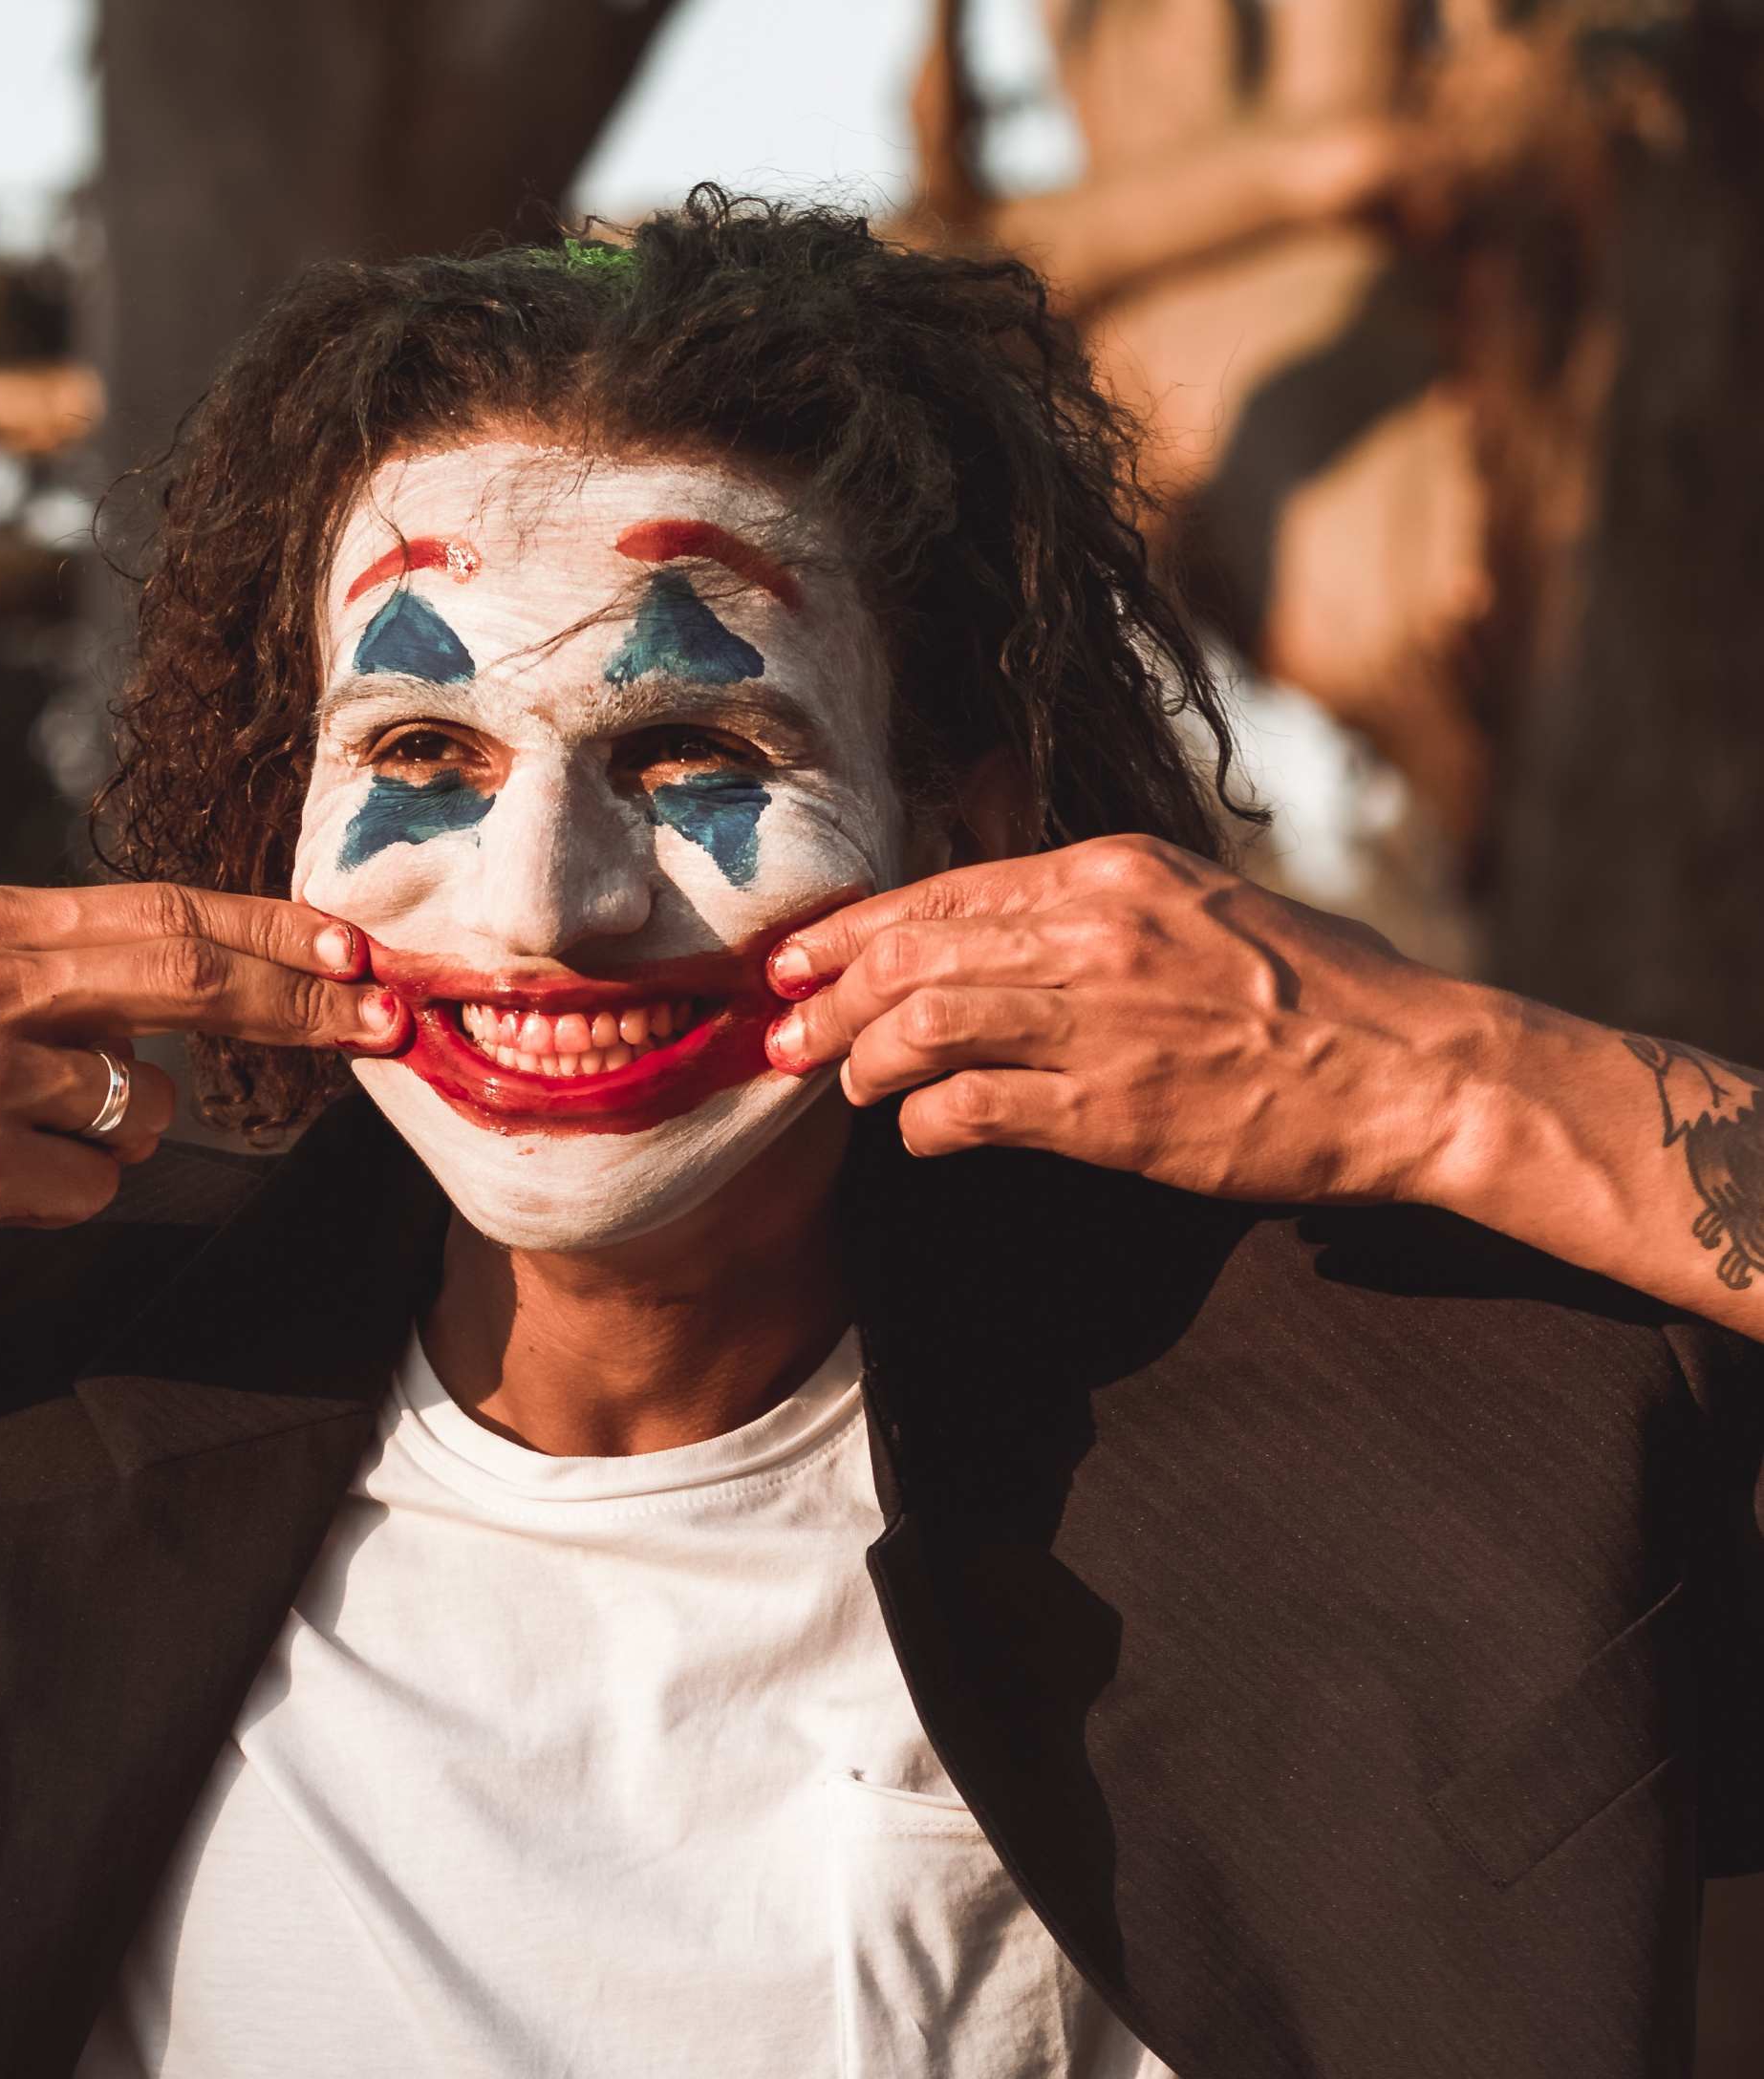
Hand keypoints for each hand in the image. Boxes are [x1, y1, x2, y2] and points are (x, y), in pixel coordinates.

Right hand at [0, 882, 405, 1281]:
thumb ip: (69, 966)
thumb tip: (213, 977)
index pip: (166, 912)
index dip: (273, 931)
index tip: (355, 949)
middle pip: (189, 978)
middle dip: (301, 1003)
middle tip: (383, 1020)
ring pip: (144, 1105)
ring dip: (120, 1132)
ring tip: (23, 1135)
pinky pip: (97, 1186)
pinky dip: (71, 1193)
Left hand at [763, 834, 1488, 1206]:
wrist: (1413, 1069)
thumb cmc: (1318, 991)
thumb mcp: (1203, 905)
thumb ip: (1101, 907)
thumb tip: (999, 930)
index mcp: (1114, 870)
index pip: (943, 892)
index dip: (853, 930)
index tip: (800, 959)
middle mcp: (1095, 931)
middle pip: (910, 953)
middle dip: (826, 995)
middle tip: (785, 1031)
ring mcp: (1101, 1020)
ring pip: (923, 1024)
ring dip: (863, 1059)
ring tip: (848, 1084)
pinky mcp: (1113, 1110)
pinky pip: (972, 1109)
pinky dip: (926, 1125)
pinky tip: (923, 1135)